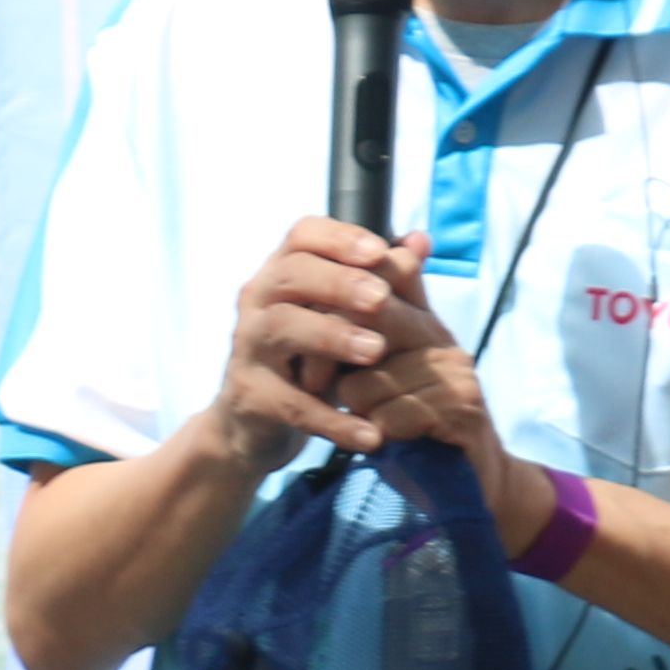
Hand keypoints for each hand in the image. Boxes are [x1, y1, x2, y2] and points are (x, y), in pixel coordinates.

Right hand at [217, 219, 517, 510]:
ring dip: (331, 336)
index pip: (302, 236)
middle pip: (290, 275)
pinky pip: (291, 405)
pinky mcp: (251, 397)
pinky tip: (369, 433)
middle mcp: (259, 302)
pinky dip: (332, 420)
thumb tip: (420, 242)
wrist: (254, 423)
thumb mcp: (343, 318)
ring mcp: (249, 348)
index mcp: (283, 274)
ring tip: (376, 352)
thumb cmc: (308, 358)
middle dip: (338, 282)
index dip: (339, 238)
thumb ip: (381, 281)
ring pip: (282, 328)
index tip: (379, 251)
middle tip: (382, 298)